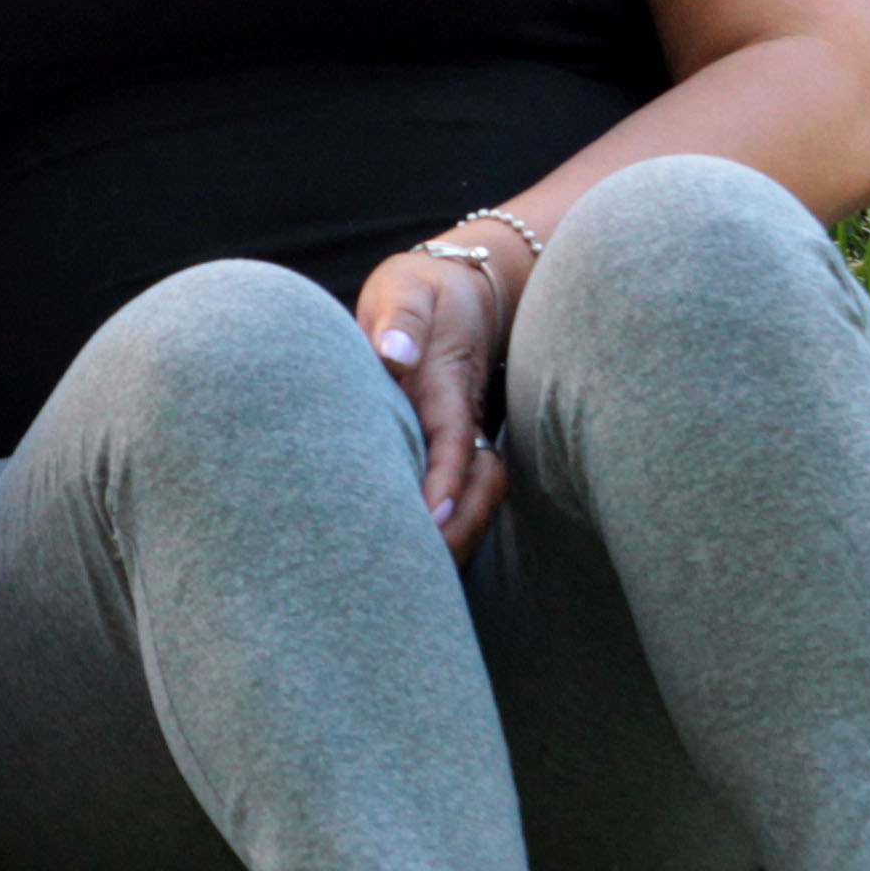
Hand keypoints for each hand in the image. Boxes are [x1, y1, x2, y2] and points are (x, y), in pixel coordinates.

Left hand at [352, 246, 509, 559]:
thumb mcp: (410, 289)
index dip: (446, 484)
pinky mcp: (452, 441)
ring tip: (420, 585)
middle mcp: (461, 417)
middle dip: (460, 531)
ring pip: (475, 495)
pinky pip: (458, 490)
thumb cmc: (424, 289)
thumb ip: (402, 316)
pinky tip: (418, 560)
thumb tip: (392, 353)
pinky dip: (449, 525)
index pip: (453, 443)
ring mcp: (462, 433)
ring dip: (458, 537)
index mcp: (447, 385)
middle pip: (477, 486)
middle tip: (421, 577)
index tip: (431, 521)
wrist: (463, 285)